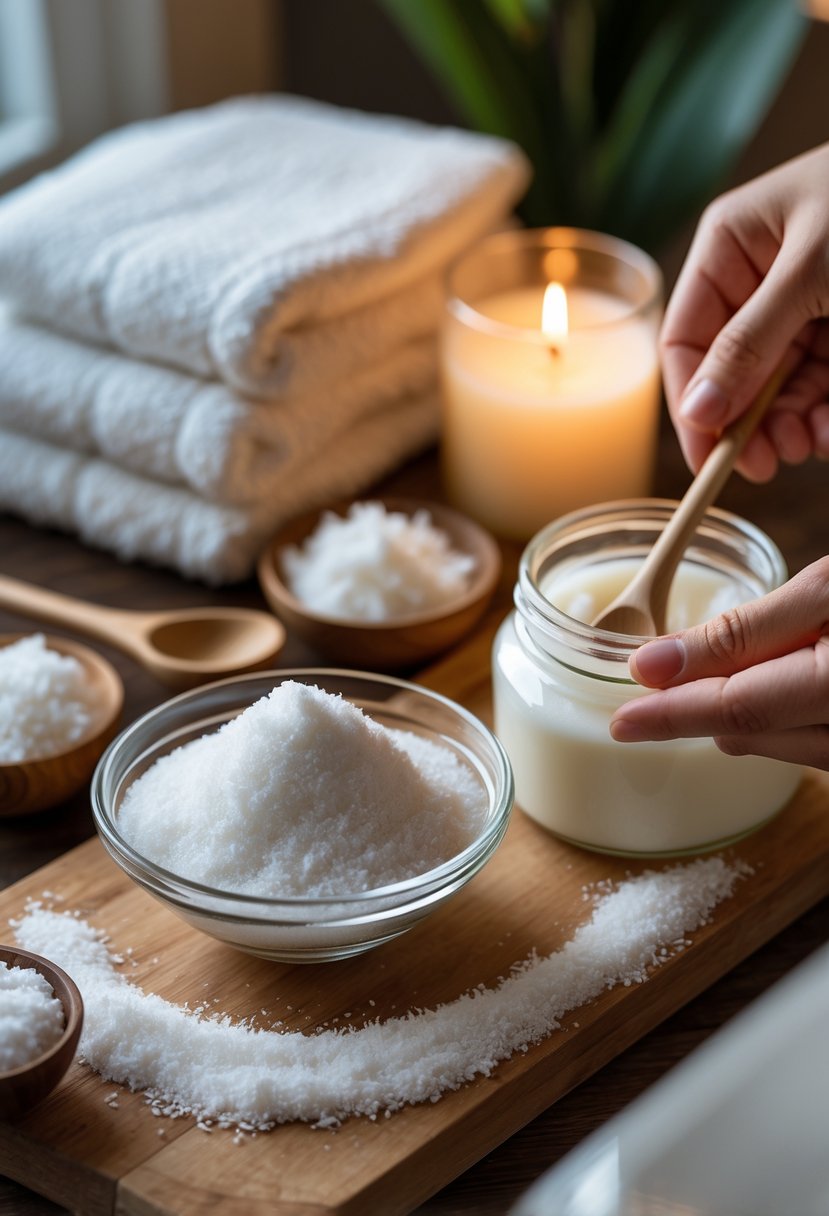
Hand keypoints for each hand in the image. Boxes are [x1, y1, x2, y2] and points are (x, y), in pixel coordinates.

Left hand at [609, 558, 828, 770]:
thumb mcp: (824, 592)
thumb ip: (742, 632)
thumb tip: (653, 665)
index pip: (736, 711)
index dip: (673, 714)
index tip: (621, 721)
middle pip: (748, 733)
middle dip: (698, 706)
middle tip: (658, 678)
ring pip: (773, 742)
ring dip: (741, 710)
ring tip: (739, 659)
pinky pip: (804, 741)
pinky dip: (774, 714)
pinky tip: (773, 677)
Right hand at [661, 143, 828, 481]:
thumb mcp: (810, 274)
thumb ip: (749, 344)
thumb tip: (697, 410)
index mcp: (731, 247)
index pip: (685, 339)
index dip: (692, 403)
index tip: (708, 457)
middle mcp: (759, 278)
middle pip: (732, 370)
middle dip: (750, 421)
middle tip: (765, 464)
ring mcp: (803, 303)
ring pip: (778, 384)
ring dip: (790, 423)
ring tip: (809, 445)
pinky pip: (820, 380)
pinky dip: (822, 411)